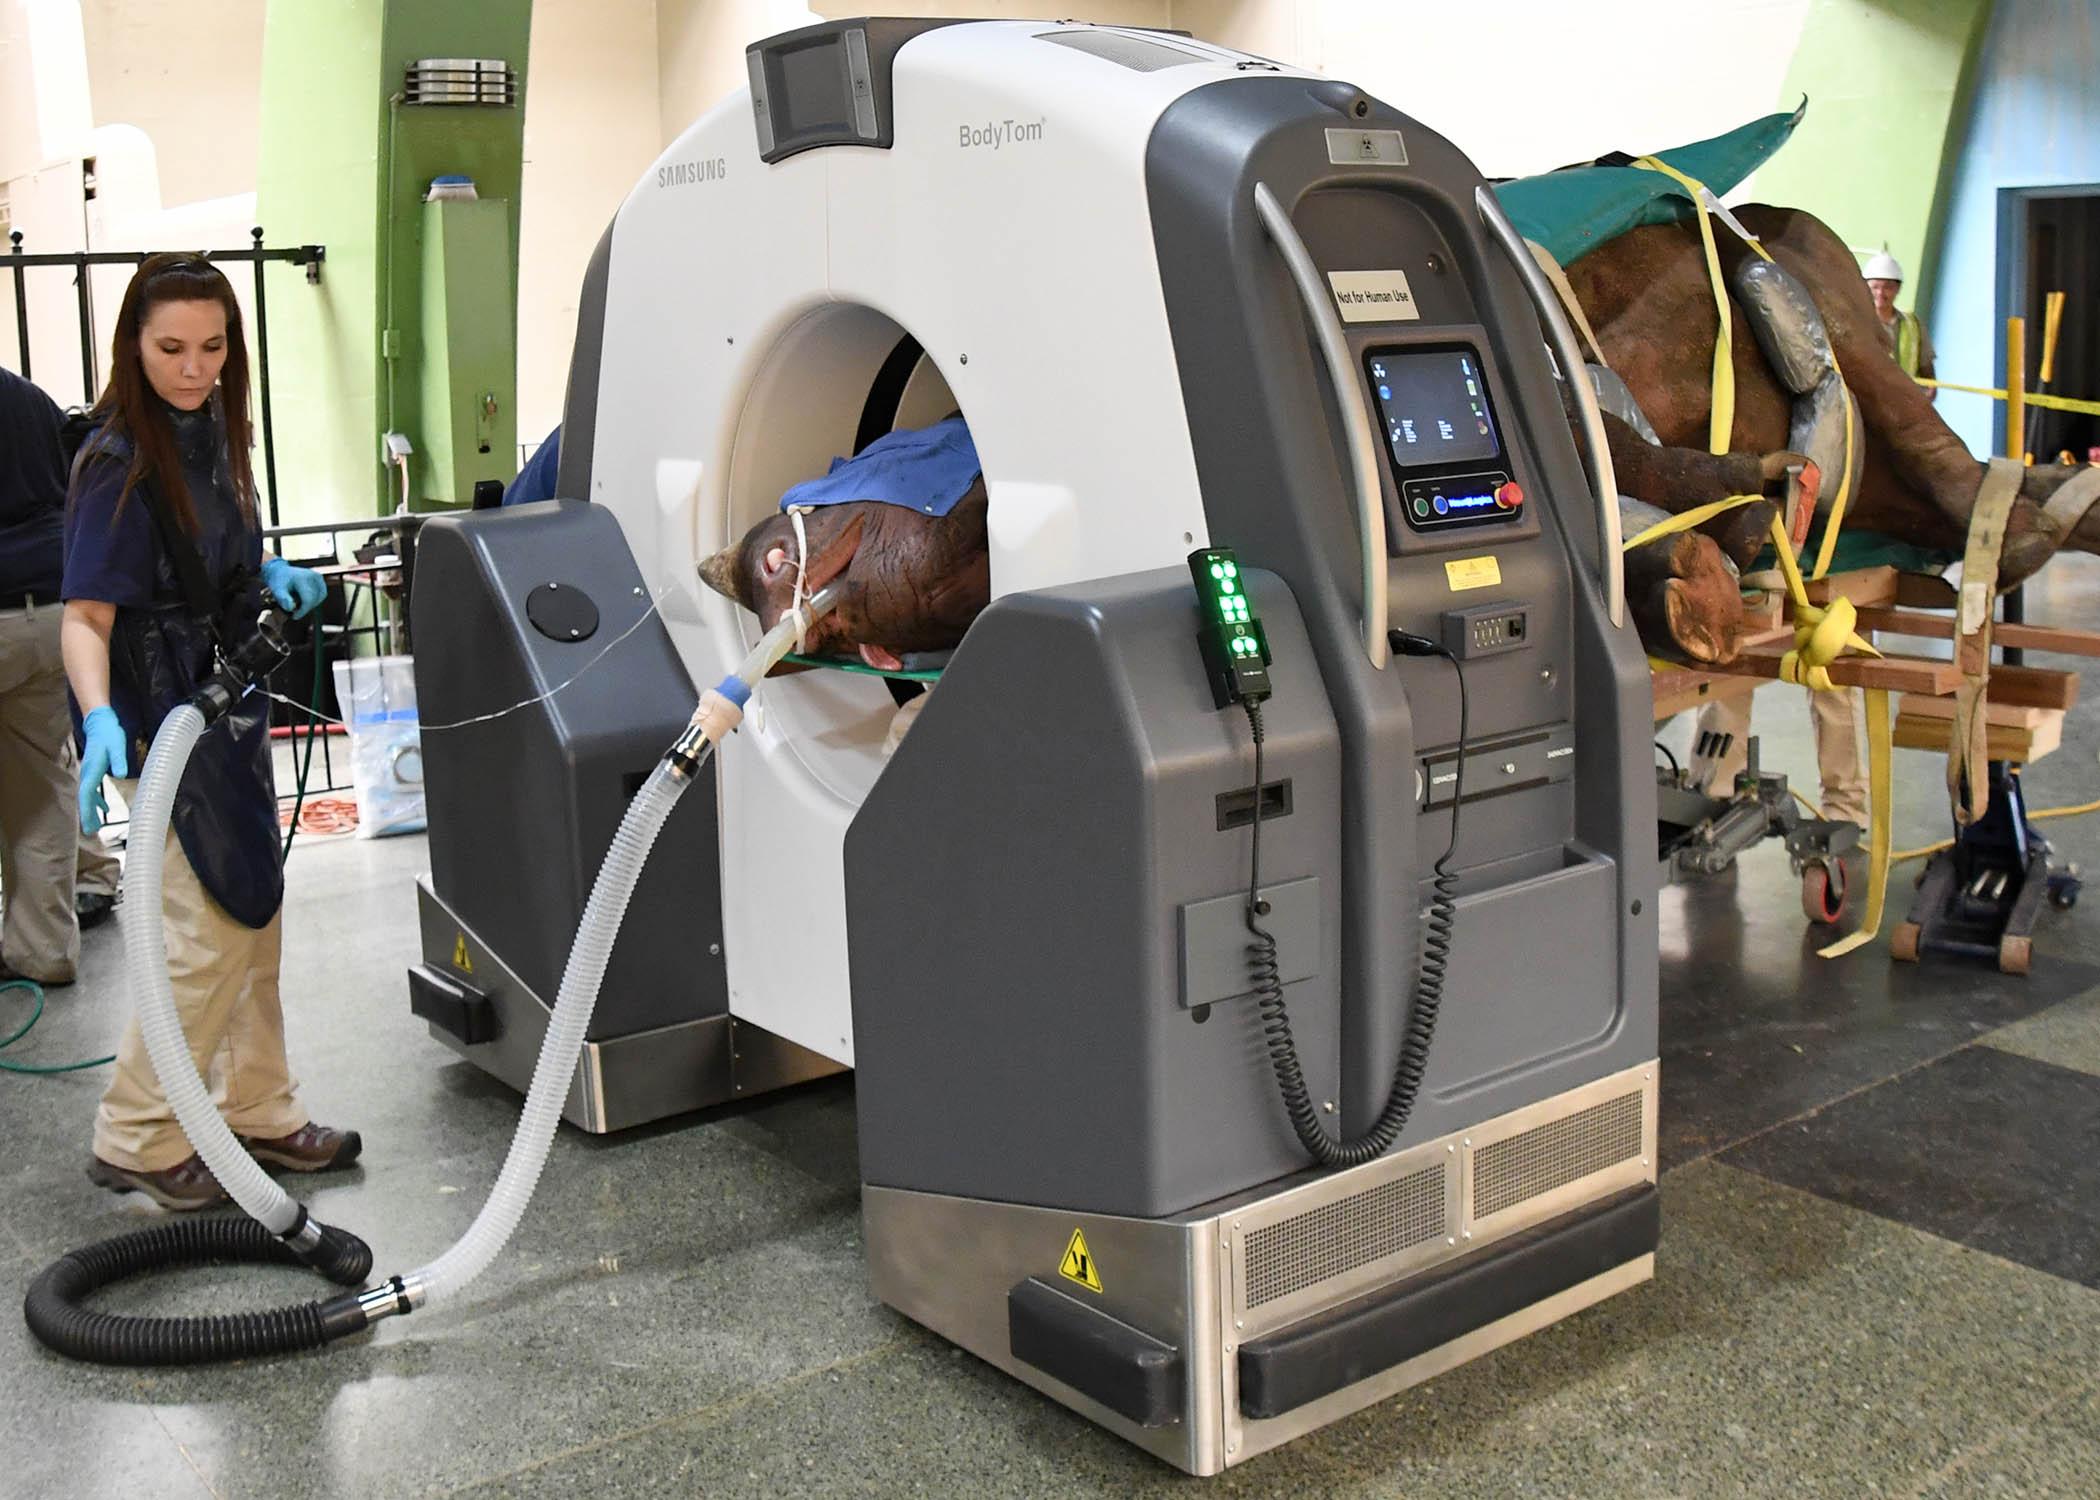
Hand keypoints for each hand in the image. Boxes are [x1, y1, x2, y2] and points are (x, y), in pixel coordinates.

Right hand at [79, 705, 127, 835]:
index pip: (88, 793)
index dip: (88, 810)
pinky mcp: (94, 771)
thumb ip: (119, 759)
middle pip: (85, 798)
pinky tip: (104, 808)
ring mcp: (89, 773)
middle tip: (90, 832)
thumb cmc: (109, 734)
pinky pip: (93, 790)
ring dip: (91, 810)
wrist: (100, 724)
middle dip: (87, 815)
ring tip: (94, 826)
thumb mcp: (117, 745)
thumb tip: (121, 774)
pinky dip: (96, 801)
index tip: (88, 823)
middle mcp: (87, 773)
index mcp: (92, 770)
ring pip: (88, 796)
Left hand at [260, 557, 326, 619]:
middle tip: (293, 608)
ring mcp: (318, 577)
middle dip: (304, 607)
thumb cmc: (278, 582)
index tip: (294, 617)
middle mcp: (313, 575)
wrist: (280, 571)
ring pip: (319, 598)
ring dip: (309, 604)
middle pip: (314, 600)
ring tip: (297, 601)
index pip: (308, 600)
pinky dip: (314, 599)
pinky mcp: (320, 579)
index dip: (303, 611)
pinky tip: (303, 598)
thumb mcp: (276, 590)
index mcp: (302, 578)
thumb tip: (291, 608)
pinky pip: (321, 595)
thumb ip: (282, 599)